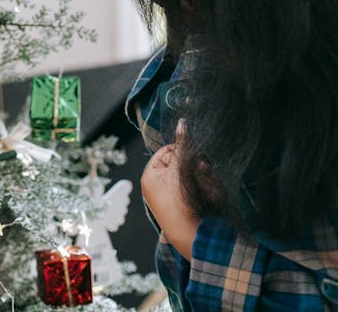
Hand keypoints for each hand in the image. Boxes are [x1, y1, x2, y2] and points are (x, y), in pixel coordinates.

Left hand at [140, 144, 199, 260]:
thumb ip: (182, 146)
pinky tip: (208, 191)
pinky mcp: (181, 205)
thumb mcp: (181, 170)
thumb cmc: (181, 202)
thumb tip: (182, 122)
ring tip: (206, 181)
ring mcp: (168, 196)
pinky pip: (192, 187)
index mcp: (150, 175)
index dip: (182, 150)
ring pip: (187, 174)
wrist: (192, 237)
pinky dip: (201, 186)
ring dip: (200, 175)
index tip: (195, 155)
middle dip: (193, 164)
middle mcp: (156, 185)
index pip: (167, 150)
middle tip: (203, 168)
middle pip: (178, 162)